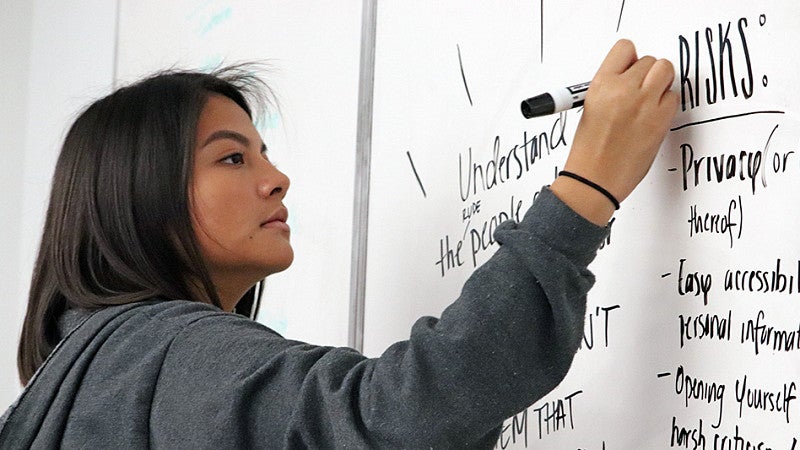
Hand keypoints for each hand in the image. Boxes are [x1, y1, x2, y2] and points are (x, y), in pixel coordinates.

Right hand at [551, 39, 678, 224]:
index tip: (631, 69)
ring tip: (649, 101)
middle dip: (647, 73)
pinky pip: (674, 97)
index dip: (630, 59)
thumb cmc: (589, 151)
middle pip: (650, 60)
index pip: (625, 48)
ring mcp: (644, 104)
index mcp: (600, 85)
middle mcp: (623, 90)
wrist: (594, 180)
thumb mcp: (590, 109)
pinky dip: (667, 104)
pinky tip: (653, 117)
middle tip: (641, 90)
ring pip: (666, 71)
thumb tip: (632, 76)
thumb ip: (612, 88)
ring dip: (661, 83)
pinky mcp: (661, 120)